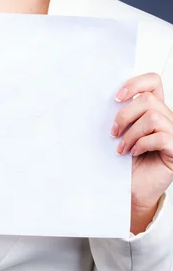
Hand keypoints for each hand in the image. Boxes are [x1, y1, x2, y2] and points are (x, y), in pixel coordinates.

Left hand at [111, 73, 172, 225]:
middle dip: (125, 115)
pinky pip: (162, 137)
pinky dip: (142, 144)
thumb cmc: (127, 161)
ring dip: (132, 133)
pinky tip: (134, 153)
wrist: (133, 189)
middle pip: (148, 99)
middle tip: (113, 132)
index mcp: (154, 109)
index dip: (135, 83)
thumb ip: (121, 115)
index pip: (153, 82)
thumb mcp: (122, 133)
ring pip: (153, 117)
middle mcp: (167, 118)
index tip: (117, 97)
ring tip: (122, 147)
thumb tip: (103, 98)